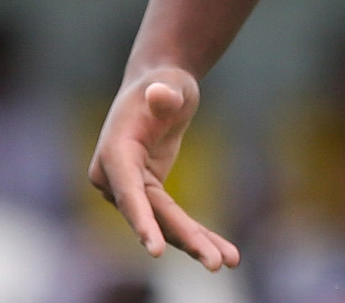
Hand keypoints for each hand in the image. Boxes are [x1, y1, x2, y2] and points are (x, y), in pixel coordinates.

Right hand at [89, 68, 239, 270]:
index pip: (128, 193)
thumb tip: (161, 95)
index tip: (155, 249)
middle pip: (153, 215)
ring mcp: (132, 190)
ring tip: (229, 261)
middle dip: (184, 239)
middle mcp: (116, 179)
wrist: (158, 86)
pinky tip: (225, 251)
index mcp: (114, 153)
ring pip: (165, 223)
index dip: (142, 220)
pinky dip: (197, 233)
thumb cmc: (162, 82)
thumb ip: (164, 93)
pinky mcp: (150, 193)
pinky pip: (173, 218)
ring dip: (197, 243)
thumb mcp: (167, 82)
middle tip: (216, 263)